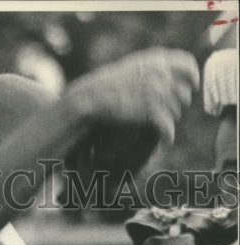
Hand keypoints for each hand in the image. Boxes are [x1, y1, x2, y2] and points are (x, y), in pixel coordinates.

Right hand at [67, 48, 198, 143]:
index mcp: (158, 60)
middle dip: (180, 103)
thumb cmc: (109, 84)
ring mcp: (158, 93)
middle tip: (172, 110)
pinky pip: (168, 126)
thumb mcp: (134, 65)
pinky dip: (168, 135)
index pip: (188, 65)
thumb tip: (171, 75)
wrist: (93, 97)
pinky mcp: (151, 111)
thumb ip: (154, 67)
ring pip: (177, 110)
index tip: (192, 86)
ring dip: (171, 118)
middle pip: (185, 92)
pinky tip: (167, 140)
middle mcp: (162, 74)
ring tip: (162, 124)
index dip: (193, 77)